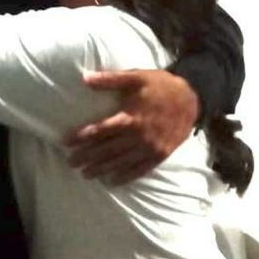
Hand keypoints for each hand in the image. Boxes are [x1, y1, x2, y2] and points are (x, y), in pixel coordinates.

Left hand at [65, 69, 199, 184]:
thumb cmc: (160, 86)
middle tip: (70, 163)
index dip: (82, 137)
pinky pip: (140, 169)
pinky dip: (126, 176)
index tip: (66, 142)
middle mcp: (139, 136)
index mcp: (131, 117)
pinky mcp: (160, 154)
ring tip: (85, 174)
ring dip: (101, 169)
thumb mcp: (136, 77)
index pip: (100, 130)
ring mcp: (150, 148)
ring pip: (121, 162)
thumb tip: (85, 78)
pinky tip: (112, 181)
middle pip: (107, 149)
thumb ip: (110, 80)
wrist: (192, 98)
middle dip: (87, 157)